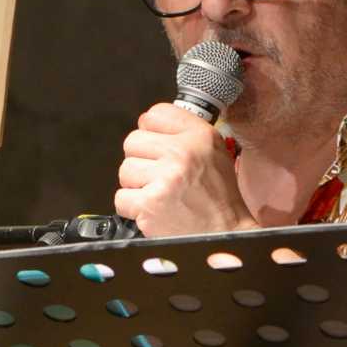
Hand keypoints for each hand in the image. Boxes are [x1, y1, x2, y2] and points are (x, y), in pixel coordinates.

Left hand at [115, 100, 246, 239]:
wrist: (224, 232)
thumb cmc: (219, 196)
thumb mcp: (214, 151)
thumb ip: (185, 132)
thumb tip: (151, 125)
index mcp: (198, 136)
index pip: (154, 114)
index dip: (152, 132)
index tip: (158, 146)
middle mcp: (182, 153)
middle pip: (133, 141)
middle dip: (142, 160)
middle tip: (159, 175)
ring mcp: (164, 179)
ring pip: (125, 169)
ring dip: (137, 184)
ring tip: (158, 193)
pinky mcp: (150, 204)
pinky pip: (121, 198)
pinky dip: (133, 207)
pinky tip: (152, 208)